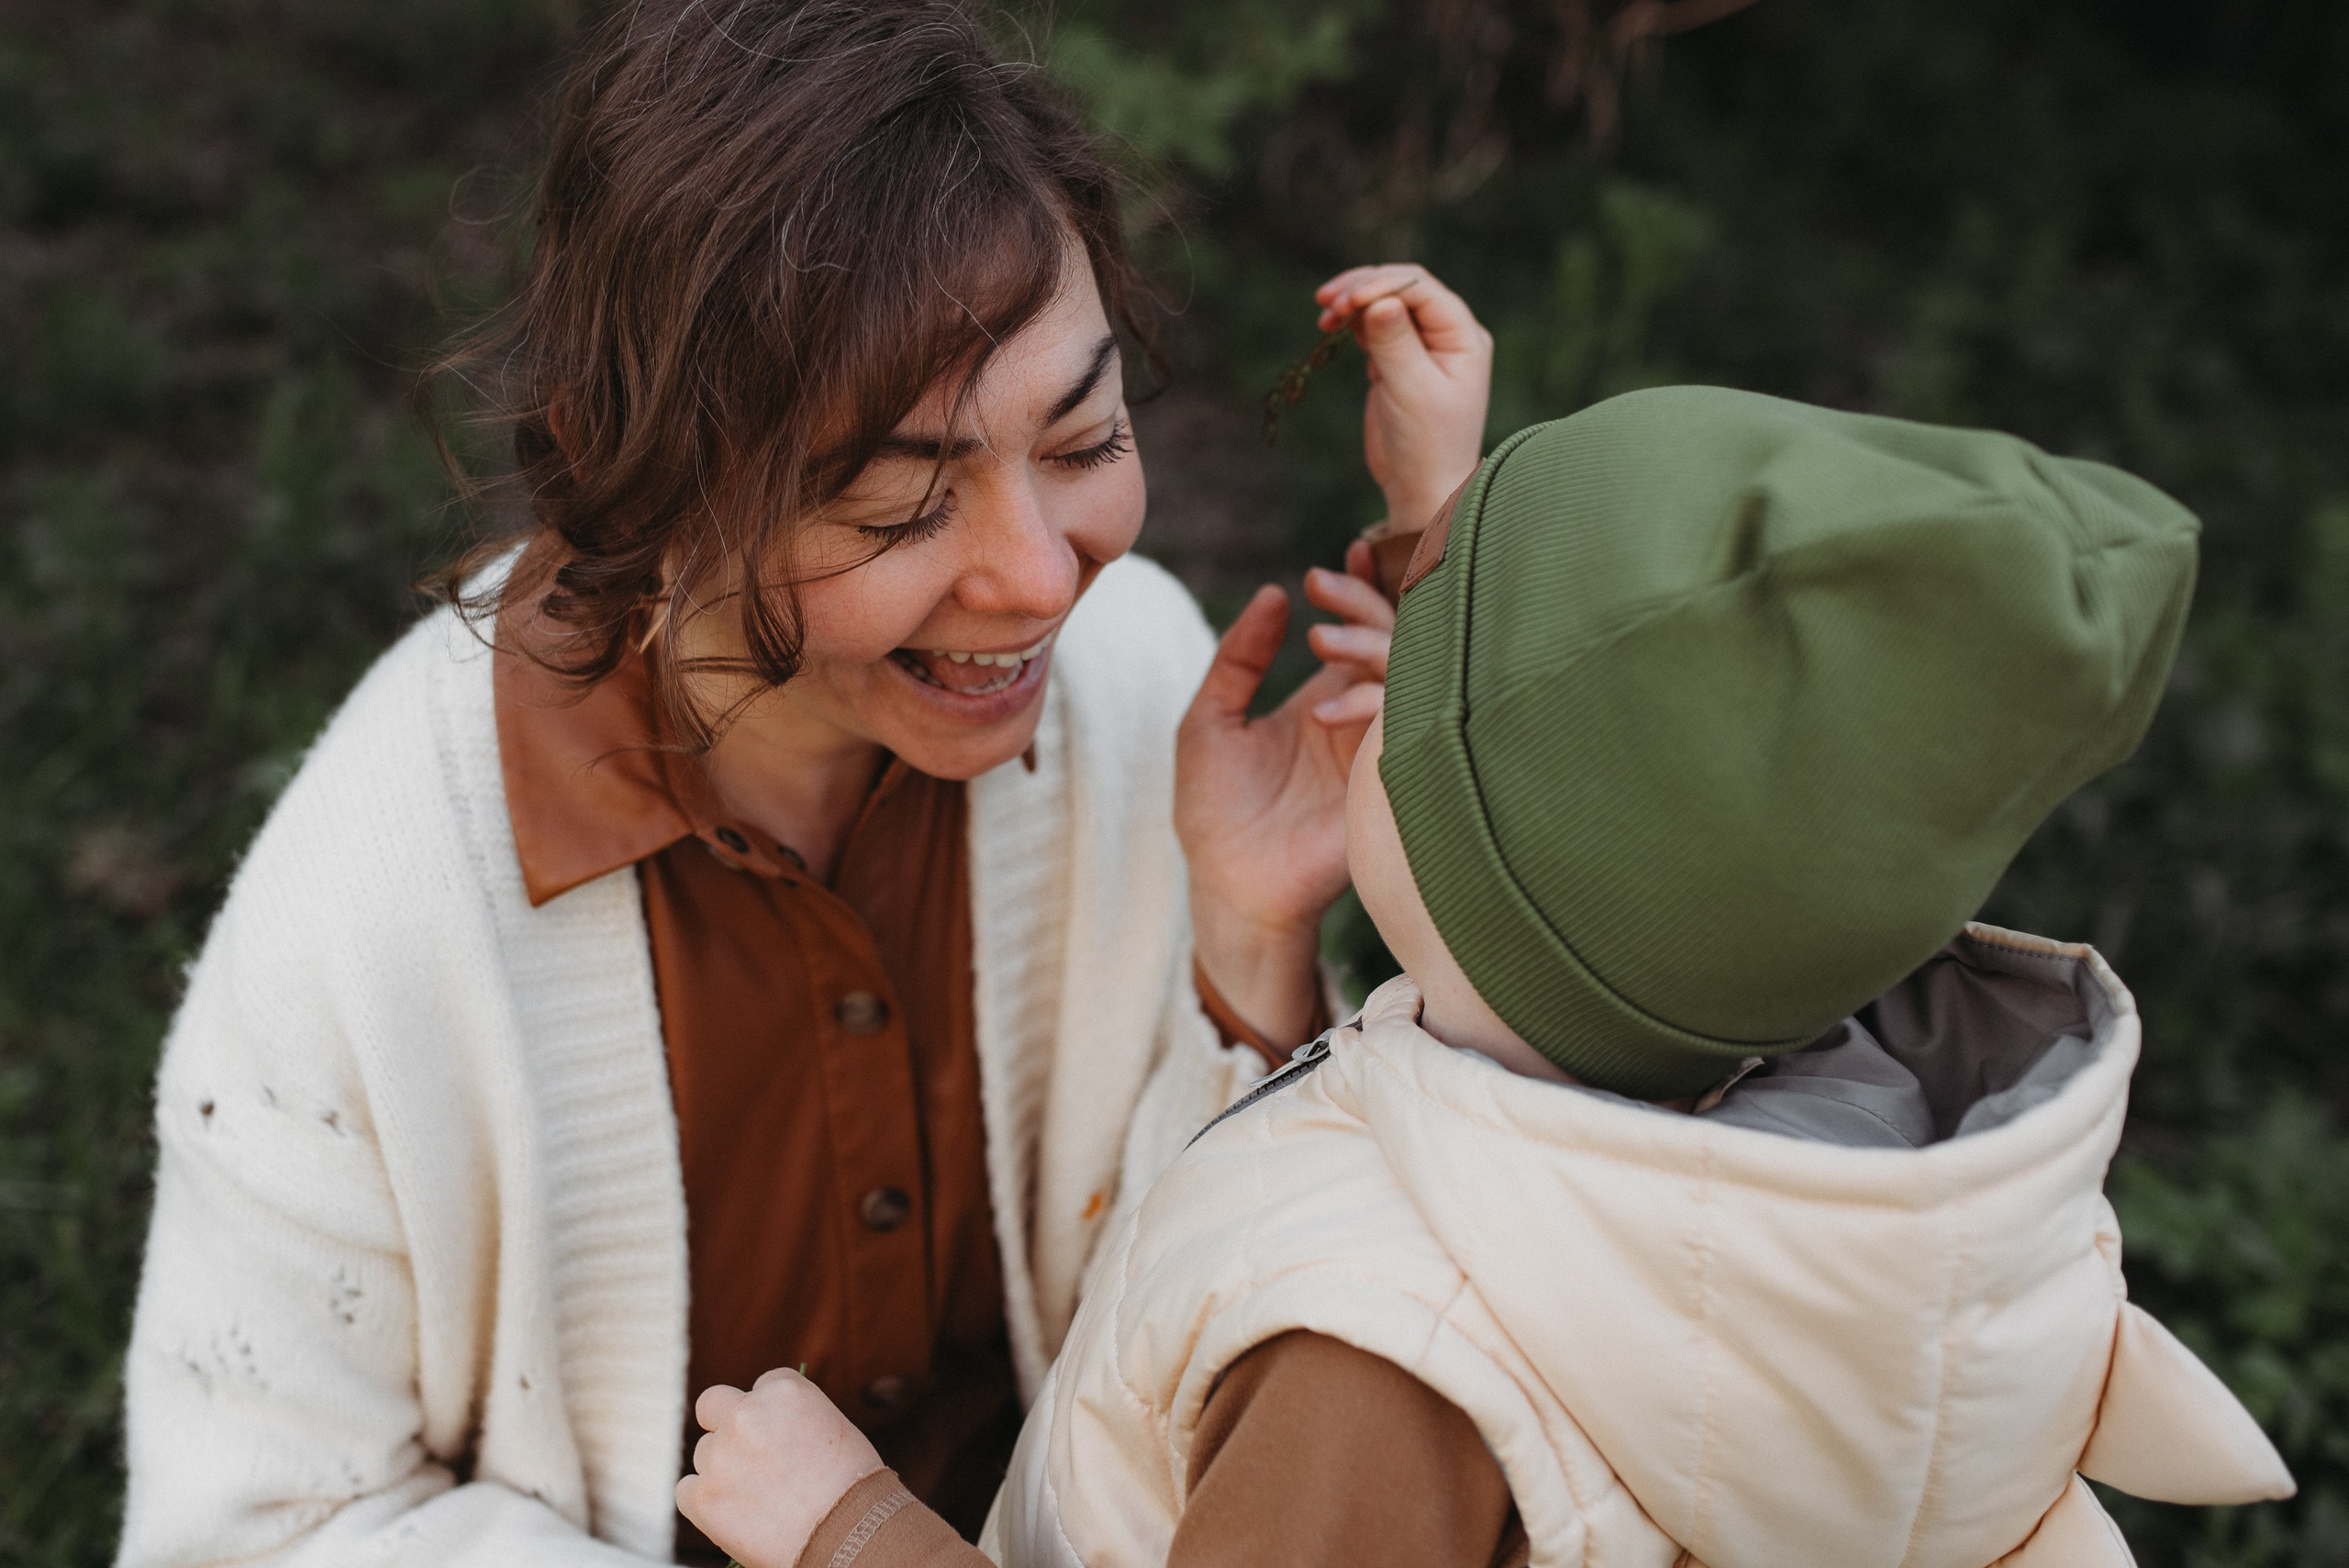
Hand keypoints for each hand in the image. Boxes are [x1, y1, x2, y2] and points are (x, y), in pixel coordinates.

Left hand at [676, 1369, 882, 1567]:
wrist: (848, 1535)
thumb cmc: (852, 1486)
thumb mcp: (832, 1427)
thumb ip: (791, 1417)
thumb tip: (766, 1426)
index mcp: (782, 1390)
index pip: (761, 1386)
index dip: (771, 1414)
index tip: (782, 1437)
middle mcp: (746, 1414)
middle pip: (713, 1403)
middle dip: (724, 1421)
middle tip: (744, 1452)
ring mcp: (720, 1455)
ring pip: (705, 1452)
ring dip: (723, 1469)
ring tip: (760, 1499)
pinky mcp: (703, 1497)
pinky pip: (686, 1490)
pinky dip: (704, 1502)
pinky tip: (735, 1514)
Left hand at [1177, 563, 1392, 1049]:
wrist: (1228, 886)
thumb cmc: (1213, 810)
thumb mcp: (1209, 721)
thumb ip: (1238, 658)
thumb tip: (1273, 594)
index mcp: (1325, 702)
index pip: (1360, 633)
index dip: (1360, 590)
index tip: (1342, 557)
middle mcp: (1360, 721)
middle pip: (1394, 641)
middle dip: (1364, 603)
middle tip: (1322, 585)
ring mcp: (1378, 749)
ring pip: (1412, 674)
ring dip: (1371, 644)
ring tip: (1322, 640)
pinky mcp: (1388, 782)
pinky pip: (1406, 725)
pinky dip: (1372, 705)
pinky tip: (1324, 712)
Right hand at [1315, 264, 1492, 533]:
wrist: (1421, 489)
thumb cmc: (1427, 445)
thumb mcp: (1412, 391)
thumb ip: (1395, 343)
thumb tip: (1379, 300)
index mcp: (1463, 337)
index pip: (1422, 290)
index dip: (1384, 285)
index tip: (1348, 301)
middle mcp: (1446, 335)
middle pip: (1402, 288)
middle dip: (1363, 288)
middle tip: (1327, 302)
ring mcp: (1421, 347)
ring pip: (1385, 304)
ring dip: (1353, 303)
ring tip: (1323, 316)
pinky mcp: (1397, 362)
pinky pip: (1374, 327)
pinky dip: (1351, 323)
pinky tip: (1330, 327)